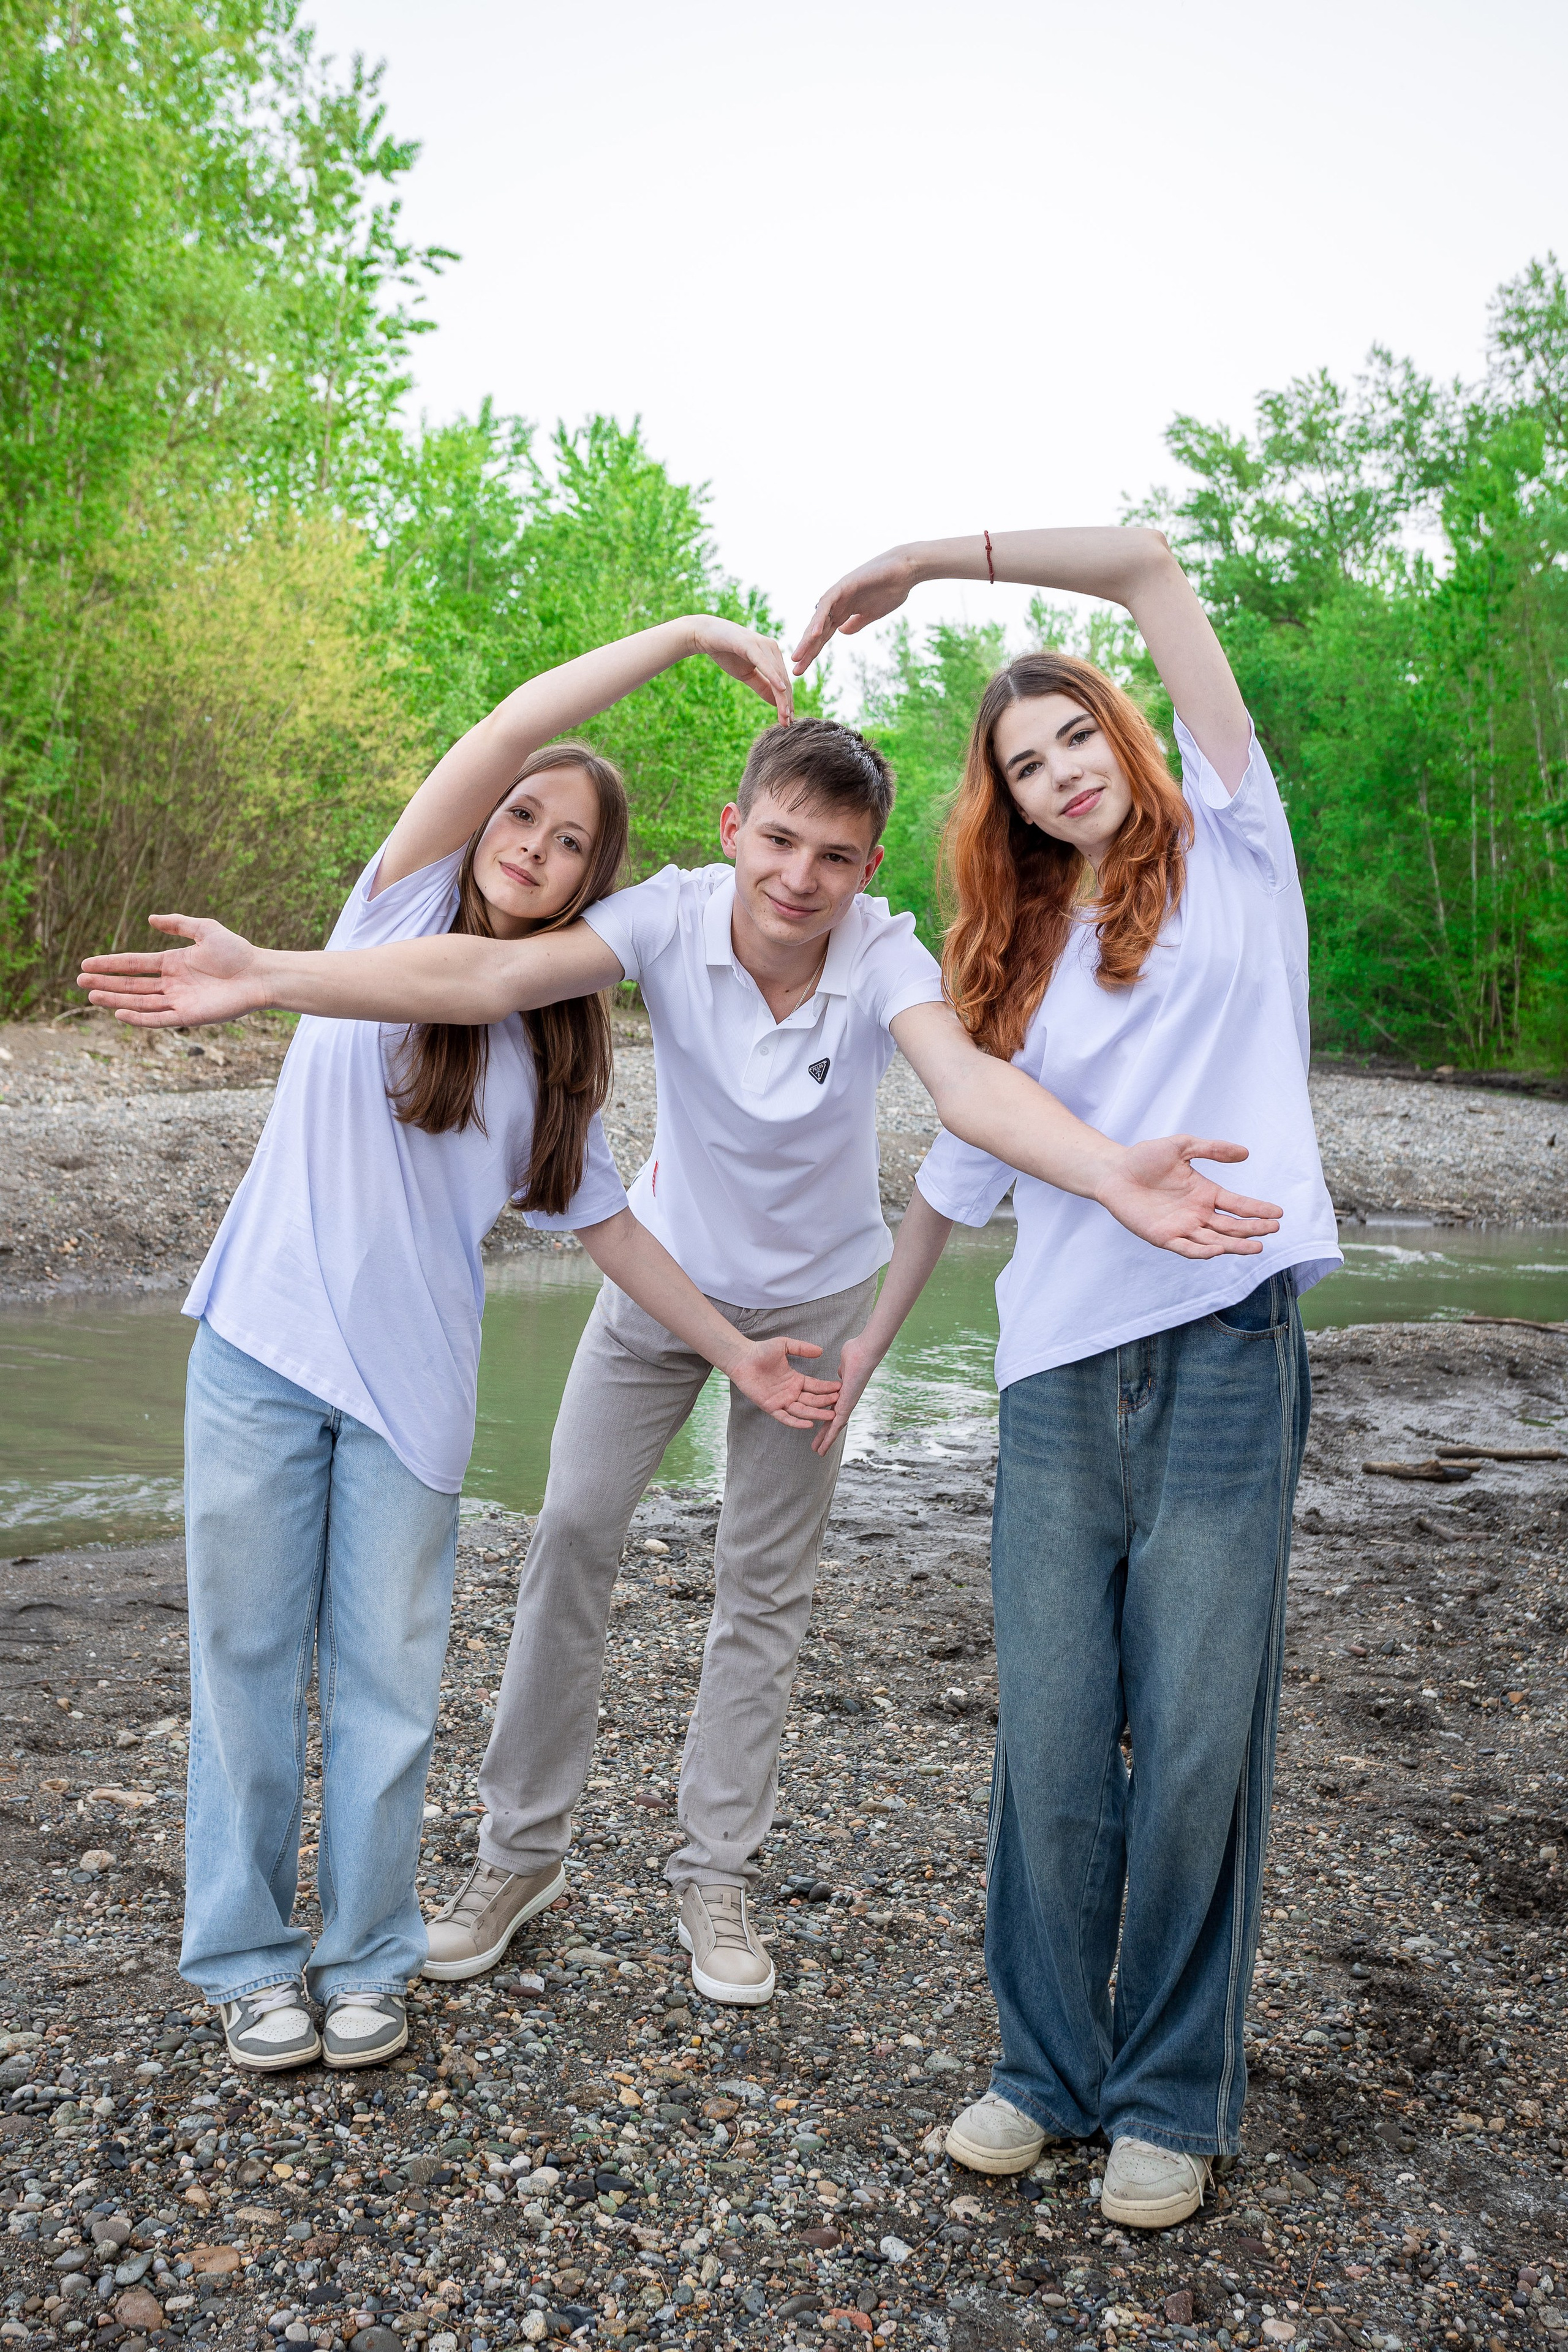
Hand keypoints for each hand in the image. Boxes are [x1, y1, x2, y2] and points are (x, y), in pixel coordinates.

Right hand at [78, 914, 266, 1027]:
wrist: (260, 974)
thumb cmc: (237, 951)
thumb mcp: (205, 929)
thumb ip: (178, 923)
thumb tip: (150, 918)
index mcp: (173, 963)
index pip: (134, 964)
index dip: (110, 964)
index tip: (87, 963)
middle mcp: (172, 984)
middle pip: (132, 985)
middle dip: (106, 983)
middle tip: (80, 981)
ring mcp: (179, 1001)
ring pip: (140, 1003)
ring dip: (116, 1000)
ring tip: (92, 995)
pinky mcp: (189, 1016)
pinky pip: (159, 1019)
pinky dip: (139, 1018)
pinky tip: (119, 1012)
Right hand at [690, 616, 793, 723]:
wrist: (706, 635)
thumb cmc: (726, 653)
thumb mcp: (746, 675)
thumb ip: (762, 686)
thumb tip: (777, 702)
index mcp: (772, 655)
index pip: (783, 682)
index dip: (786, 702)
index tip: (788, 720)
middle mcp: (772, 648)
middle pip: (783, 680)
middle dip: (786, 703)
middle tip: (787, 723)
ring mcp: (763, 645)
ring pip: (777, 675)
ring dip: (782, 697)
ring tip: (785, 714)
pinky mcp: (751, 644)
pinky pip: (765, 663)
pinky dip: (773, 677)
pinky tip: (780, 689)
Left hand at [727, 1335, 840, 1430]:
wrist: (742, 1357)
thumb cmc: (761, 1351)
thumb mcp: (785, 1345)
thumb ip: (802, 1348)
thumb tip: (820, 1351)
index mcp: (795, 1380)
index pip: (815, 1386)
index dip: (827, 1388)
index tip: (840, 1388)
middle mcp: (790, 1392)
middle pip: (812, 1400)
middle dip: (826, 1402)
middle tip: (839, 1403)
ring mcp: (781, 1401)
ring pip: (802, 1410)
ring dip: (816, 1414)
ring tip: (830, 1416)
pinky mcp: (771, 1407)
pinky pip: (785, 1417)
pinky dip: (796, 1422)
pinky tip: (808, 1425)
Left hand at [791, 545, 918, 672]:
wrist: (905, 571)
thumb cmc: (891, 590)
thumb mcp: (871, 614)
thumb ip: (856, 623)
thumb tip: (841, 632)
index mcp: (842, 613)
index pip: (823, 636)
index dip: (813, 652)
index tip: (802, 669)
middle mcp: (836, 604)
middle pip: (817, 631)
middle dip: (806, 650)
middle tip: (795, 669)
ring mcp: (839, 594)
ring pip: (818, 619)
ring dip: (807, 638)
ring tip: (797, 656)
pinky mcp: (844, 585)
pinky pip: (827, 604)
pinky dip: (819, 619)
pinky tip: (812, 635)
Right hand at [810, 1330, 881, 1457]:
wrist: (864, 1351)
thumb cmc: (855, 1353)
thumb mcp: (843, 1365)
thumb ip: (841, 1372)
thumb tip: (841, 1373)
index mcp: (843, 1394)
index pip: (832, 1411)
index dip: (825, 1420)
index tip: (818, 1427)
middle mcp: (846, 1402)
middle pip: (833, 1423)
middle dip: (824, 1435)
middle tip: (817, 1447)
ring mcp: (847, 1405)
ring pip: (835, 1428)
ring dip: (826, 1441)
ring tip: (818, 1452)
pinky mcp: (847, 1406)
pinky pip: (837, 1425)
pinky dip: (830, 1437)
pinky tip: (824, 1446)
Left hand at [1097, 1138, 1282, 1258]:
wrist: (1113, 1170)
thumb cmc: (1145, 1157)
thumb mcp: (1182, 1146)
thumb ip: (1212, 1149)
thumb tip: (1245, 1153)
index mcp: (1205, 1193)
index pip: (1237, 1204)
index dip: (1257, 1209)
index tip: (1278, 1213)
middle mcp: (1197, 1213)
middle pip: (1231, 1226)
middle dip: (1253, 1228)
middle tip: (1274, 1229)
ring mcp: (1181, 1227)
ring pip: (1215, 1241)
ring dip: (1235, 1245)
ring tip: (1257, 1247)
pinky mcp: (1163, 1237)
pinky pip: (1186, 1247)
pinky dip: (1202, 1251)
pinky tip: (1219, 1250)